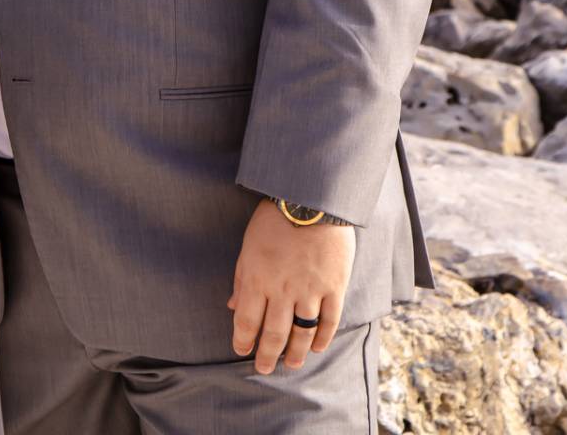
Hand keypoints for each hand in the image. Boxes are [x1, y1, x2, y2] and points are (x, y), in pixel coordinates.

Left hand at [227, 201, 354, 374]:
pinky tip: (316, 348)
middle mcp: (282, 290)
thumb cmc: (274, 218)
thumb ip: (241, 278)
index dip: (243, 341)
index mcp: (257, 279)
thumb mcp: (248, 245)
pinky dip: (322, 338)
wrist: (312, 198)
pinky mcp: (334, 286)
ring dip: (294, 353)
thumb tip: (232, 306)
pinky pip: (329, 321)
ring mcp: (310, 290)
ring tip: (290, 364)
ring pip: (301, 333)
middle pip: (273, 333)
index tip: (241, 351)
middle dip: (266, 355)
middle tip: (264, 369)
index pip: (246, 321)